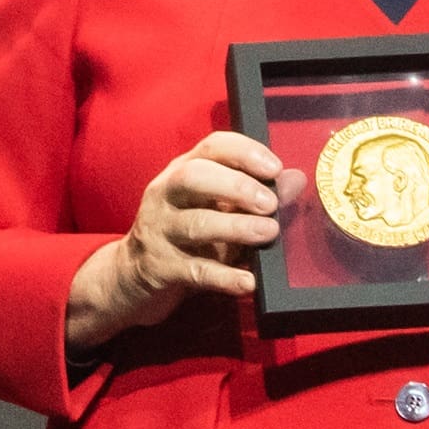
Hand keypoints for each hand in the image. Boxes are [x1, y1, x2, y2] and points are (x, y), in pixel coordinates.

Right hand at [64, 132, 285, 353]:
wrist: (132, 276)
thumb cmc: (186, 236)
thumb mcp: (219, 210)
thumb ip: (258, 195)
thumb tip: (295, 180)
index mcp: (183, 172)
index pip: (211, 147)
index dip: (244, 152)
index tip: (275, 168)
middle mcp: (166, 195)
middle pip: (194, 177)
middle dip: (236, 186)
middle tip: (269, 203)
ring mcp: (160, 231)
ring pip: (196, 224)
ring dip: (236, 227)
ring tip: (267, 233)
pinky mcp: (160, 268)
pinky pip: (194, 271)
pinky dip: (224, 277)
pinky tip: (247, 281)